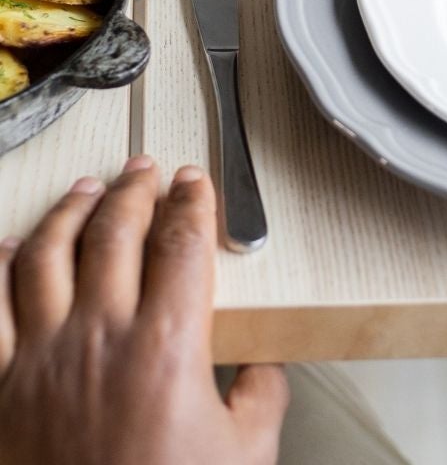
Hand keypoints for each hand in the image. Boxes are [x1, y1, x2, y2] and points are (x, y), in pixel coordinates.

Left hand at [0, 158, 287, 464]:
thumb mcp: (246, 454)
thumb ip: (261, 395)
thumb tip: (262, 365)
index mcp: (167, 347)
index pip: (182, 243)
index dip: (192, 202)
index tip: (195, 184)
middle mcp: (100, 340)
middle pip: (116, 232)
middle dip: (135, 189)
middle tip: (146, 170)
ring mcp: (42, 362)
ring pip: (47, 256)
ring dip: (70, 211)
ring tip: (87, 188)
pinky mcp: (2, 391)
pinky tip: (10, 247)